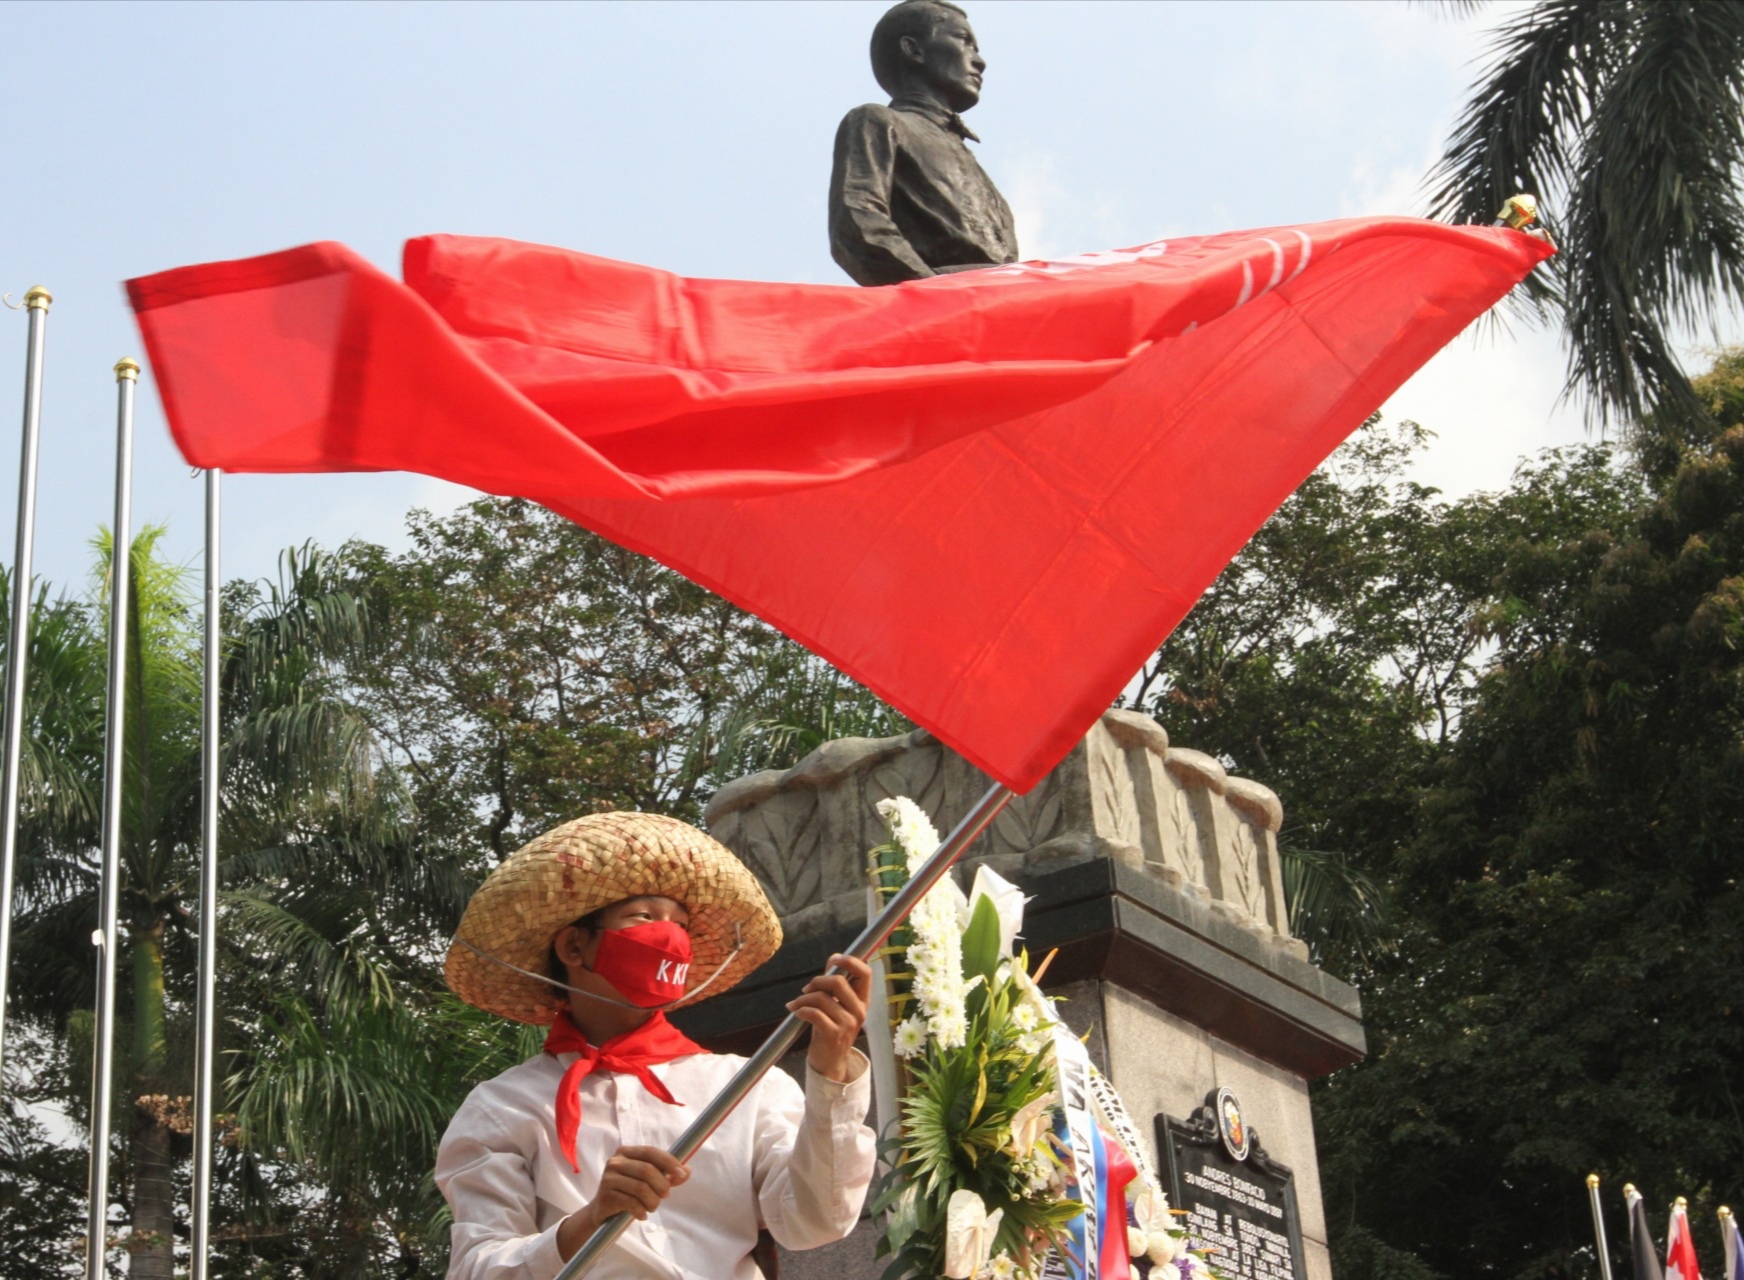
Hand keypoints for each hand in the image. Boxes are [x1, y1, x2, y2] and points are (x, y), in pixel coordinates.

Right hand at [557, 1145, 688, 1258]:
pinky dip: (641, 1211)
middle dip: (662, 1185)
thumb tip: (687, 1171)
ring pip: (641, 1188)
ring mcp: (608, 1178)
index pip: (650, 1152)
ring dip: (653, 1201)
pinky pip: (631, 1203)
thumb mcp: (648, 1181)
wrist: (603, 1211)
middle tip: (665, 1196)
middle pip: (647, 1170)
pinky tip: (642, 1214)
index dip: (668, 1161)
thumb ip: (667, 1175)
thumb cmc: (629, 1192)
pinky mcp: (605, 1196)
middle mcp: (615, 1162)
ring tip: (652, 1207)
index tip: (681, 1173)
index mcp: (626, 1152)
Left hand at [788, 953, 870, 1082]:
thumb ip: (834, 984)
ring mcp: (848, 1023)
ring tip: (796, 1004)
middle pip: (838, 981)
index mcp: (863, 1000)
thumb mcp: (836, 1005)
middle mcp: (860, 1011)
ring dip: (803, 999)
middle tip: (806, 989)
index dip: (849, 961)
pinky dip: (801, 1009)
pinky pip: (814, 1013)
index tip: (834, 959)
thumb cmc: (831, 1028)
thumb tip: (833, 959)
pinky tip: (796, 1012)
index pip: (865, 973)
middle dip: (817, 981)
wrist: (830, 1061)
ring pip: (822, 998)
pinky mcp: (834, 1034)